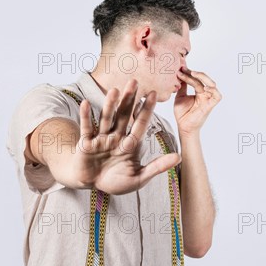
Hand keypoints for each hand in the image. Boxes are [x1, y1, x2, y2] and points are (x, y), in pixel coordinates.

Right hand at [74, 79, 181, 194]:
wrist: (92, 185)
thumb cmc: (116, 182)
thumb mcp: (139, 178)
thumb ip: (158, 166)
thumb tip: (179, 157)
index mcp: (130, 144)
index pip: (140, 124)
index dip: (147, 110)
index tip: (154, 94)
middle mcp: (116, 137)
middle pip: (124, 116)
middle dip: (129, 100)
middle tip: (135, 81)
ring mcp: (101, 139)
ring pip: (106, 119)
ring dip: (110, 105)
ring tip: (115, 90)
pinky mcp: (86, 143)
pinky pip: (86, 128)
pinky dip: (85, 116)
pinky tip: (86, 103)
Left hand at [174, 68, 221, 135]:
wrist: (183, 126)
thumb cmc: (183, 114)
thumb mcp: (180, 96)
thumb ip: (182, 86)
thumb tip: (180, 74)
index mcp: (198, 91)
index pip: (196, 79)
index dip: (189, 73)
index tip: (180, 69)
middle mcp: (205, 94)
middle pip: (204, 79)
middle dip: (194, 73)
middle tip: (184, 70)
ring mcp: (208, 99)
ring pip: (212, 84)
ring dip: (203, 77)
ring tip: (193, 74)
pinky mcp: (210, 106)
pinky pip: (217, 96)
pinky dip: (213, 90)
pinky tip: (204, 87)